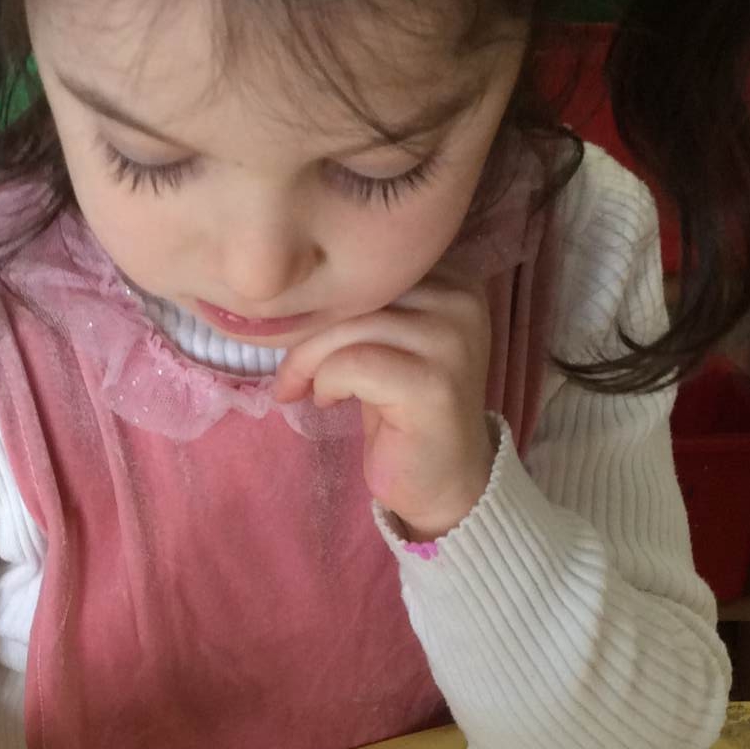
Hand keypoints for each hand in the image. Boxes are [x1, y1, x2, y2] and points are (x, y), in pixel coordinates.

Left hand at [274, 274, 494, 541]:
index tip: (296, 333)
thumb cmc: (403, 410)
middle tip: (289, 371)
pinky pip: (353, 364)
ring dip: (309, 361)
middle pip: (357, 291)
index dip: (323, 297)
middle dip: (308, 331)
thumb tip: (290, 282)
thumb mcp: (385, 343)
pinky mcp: (432, 384)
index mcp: (452, 280)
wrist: (442, 483)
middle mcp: (460, 302)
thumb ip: (361, 304)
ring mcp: (452, 342)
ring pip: (350, 327)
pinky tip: (329, 402)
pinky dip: (327, 383)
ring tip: (303, 388)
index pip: (367, 265)